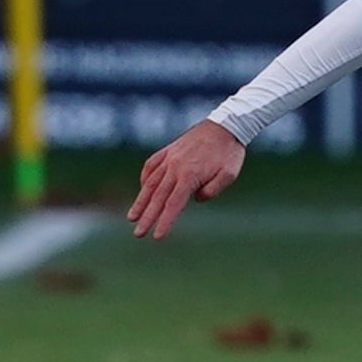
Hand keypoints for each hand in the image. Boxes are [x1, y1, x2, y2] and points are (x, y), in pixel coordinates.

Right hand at [129, 119, 245, 238]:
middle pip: (158, 197)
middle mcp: (175, 167)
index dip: (164, 221)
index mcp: (190, 175)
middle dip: (147, 217)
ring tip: (132, 217)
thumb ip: (212, 190)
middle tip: (138, 234)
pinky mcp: (169, 150)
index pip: (173, 204)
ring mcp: (169, 157)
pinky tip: (142, 188)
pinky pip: (151, 165)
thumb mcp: (229, 174)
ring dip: (140, 201)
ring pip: (150, 183)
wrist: (226, 124)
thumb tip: (195, 200)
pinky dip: (145, 178)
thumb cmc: (230, 152)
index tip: (156, 237)